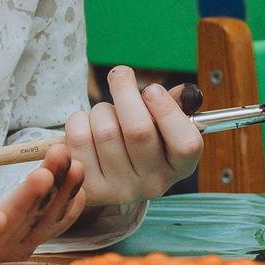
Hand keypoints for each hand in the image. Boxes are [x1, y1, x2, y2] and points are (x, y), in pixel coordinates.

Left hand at [65, 67, 203, 204]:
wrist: (107, 177)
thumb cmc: (140, 143)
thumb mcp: (163, 128)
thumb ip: (172, 106)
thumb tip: (184, 92)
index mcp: (179, 167)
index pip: (185, 143)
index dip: (167, 110)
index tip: (151, 89)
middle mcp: (153, 183)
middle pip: (138, 130)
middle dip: (125, 92)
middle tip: (120, 75)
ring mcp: (121, 189)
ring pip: (105, 130)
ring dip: (101, 109)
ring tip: (106, 114)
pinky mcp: (89, 187)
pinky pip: (79, 137)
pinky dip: (79, 120)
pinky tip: (87, 127)